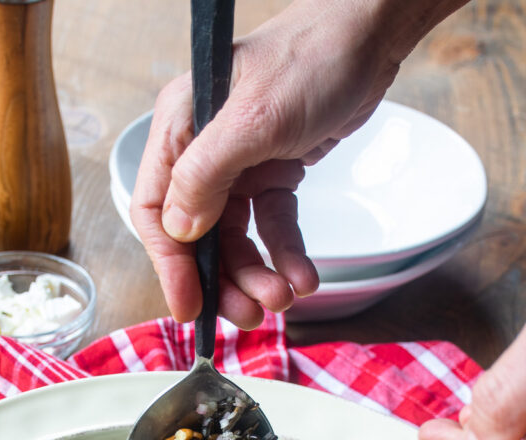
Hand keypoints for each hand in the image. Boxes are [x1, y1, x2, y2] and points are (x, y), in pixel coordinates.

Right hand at [131, 0, 464, 327]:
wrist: (371, 38)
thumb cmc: (311, 57)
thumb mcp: (253, 119)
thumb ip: (206, 176)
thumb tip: (178, 230)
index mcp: (180, 129)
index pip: (155, 210)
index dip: (171, 264)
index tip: (190, 306)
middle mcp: (203, 150)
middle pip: (198, 237)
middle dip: (223, 280)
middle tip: (247, 315)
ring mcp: (238, 165)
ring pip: (236, 239)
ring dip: (257, 275)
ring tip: (283, 299)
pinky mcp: (273, 173)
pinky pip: (273, 226)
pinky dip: (286, 254)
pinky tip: (303, 276)